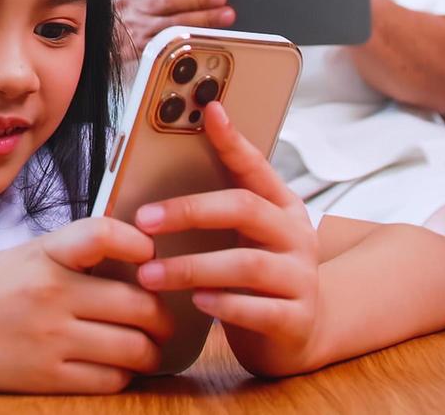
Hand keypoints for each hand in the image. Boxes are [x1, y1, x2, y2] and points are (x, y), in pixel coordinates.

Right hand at [0, 216, 174, 392]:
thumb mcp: (19, 257)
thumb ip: (69, 258)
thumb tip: (133, 266)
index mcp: (42, 254)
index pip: (106, 235)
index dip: (141, 245)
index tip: (149, 257)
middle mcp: (50, 294)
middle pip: (140, 304)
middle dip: (161, 316)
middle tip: (160, 319)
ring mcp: (49, 339)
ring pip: (134, 348)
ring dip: (148, 350)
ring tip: (143, 347)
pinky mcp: (43, 378)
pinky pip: (108, 380)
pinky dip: (121, 376)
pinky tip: (112, 368)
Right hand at [114, 0, 234, 57]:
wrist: (94, 13)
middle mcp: (125, 1)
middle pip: (163, 0)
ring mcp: (129, 26)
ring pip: (167, 25)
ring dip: (199, 21)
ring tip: (222, 15)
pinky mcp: (133, 47)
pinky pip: (162, 45)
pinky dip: (185, 41)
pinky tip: (202, 36)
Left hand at [132, 102, 324, 376]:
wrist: (297, 333)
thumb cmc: (255, 276)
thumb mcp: (243, 236)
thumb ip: (217, 206)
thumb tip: (159, 167)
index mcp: (282, 206)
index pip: (256, 166)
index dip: (233, 140)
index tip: (210, 110)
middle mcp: (296, 236)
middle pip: (245, 209)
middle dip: (189, 211)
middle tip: (143, 219)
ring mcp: (300, 278)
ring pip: (247, 264)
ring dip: (192, 267)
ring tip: (150, 274)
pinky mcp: (296, 319)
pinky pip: (258, 310)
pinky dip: (223, 304)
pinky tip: (195, 302)